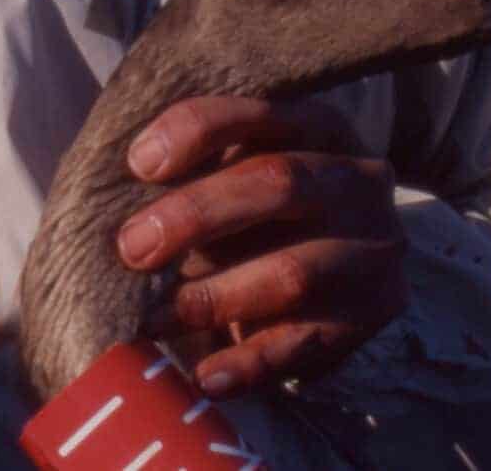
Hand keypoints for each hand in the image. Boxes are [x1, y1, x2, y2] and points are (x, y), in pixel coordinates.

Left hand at [116, 96, 406, 396]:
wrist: (337, 274)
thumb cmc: (261, 217)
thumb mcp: (238, 176)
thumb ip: (196, 171)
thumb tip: (112, 195)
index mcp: (322, 129)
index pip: (261, 114)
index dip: (197, 132)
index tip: (139, 164)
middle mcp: (360, 179)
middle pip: (281, 183)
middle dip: (196, 215)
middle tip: (132, 249)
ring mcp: (376, 246)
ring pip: (294, 271)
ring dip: (214, 298)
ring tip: (153, 319)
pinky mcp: (378, 308)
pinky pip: (308, 341)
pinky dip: (251, 363)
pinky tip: (207, 376)